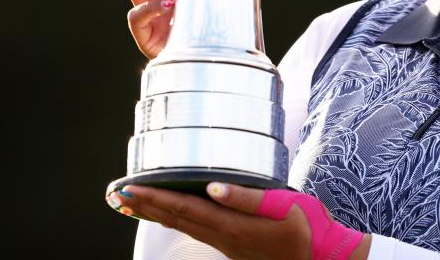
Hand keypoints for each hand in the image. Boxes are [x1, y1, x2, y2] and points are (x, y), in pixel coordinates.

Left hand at [106, 183, 370, 259]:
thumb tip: (213, 187)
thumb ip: (248, 197)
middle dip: (145, 205)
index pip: (184, 209)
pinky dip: (176, 219)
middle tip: (117, 194)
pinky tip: (172, 213)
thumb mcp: (283, 207)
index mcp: (232, 226)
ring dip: (156, 213)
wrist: (322, 258)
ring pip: (183, 225)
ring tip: (132, 204)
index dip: (155, 198)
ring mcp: (228, 243)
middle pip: (176, 219)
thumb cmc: (307, 229)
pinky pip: (196, 229)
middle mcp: (224, 236)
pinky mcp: (234, 243)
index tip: (129, 189)